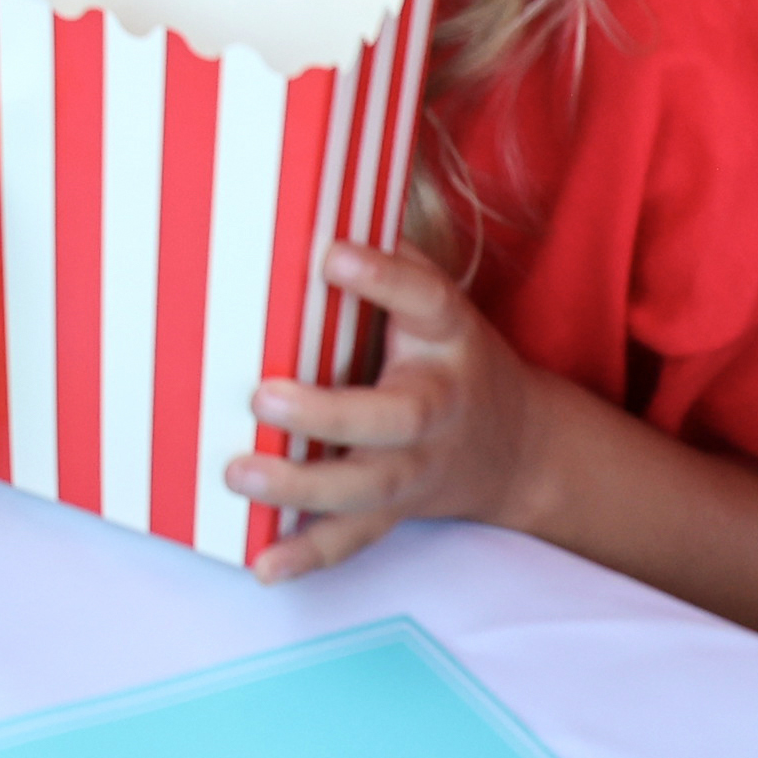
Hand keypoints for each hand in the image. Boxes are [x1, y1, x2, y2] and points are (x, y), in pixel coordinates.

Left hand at [230, 241, 543, 580]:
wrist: (520, 449)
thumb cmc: (446, 353)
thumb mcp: (435, 300)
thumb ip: (386, 257)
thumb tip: (309, 191)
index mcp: (448, 337)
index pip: (425, 299)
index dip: (384, 277)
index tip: (333, 253)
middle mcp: (437, 408)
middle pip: (392, 421)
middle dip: (329, 414)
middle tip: (262, 394)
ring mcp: (419, 470)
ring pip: (367, 489)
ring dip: (301, 489)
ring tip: (237, 473)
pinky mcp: (397, 511)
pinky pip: (354, 539)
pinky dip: (308, 557)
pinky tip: (261, 566)